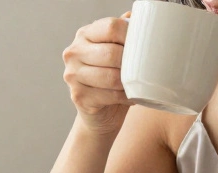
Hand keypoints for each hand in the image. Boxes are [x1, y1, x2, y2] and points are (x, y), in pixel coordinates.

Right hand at [63, 10, 134, 136]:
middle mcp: (74, 52)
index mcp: (84, 34)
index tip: (144, 45)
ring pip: (111, 77)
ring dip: (130, 82)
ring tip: (139, 84)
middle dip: (131, 63)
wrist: (100, 111)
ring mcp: (72, 75)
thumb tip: (139, 16)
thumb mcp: (117, 51)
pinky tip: (131, 97)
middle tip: (144, 69)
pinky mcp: (78, 96)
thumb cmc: (113, 77)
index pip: (110, 27)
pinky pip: (110, 95)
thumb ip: (124, 33)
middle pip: (111, 53)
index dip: (131, 36)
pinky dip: (126, 97)